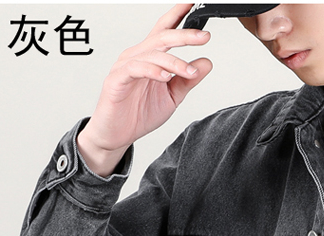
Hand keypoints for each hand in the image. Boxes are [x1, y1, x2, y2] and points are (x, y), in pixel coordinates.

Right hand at [77, 3, 212, 175]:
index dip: (178, 15)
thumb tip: (206, 62)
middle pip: (161, 37)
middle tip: (204, 36)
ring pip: (152, 54)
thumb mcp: (172, 97)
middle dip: (184, 35)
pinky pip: (135, 69)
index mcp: (150, 57)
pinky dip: (152, 71)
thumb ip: (187, 80)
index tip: (194, 5)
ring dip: (174, 61)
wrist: (117, 135)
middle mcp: (137, 56)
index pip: (165, 30)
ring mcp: (125, 66)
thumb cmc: (138, 113)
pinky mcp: (117, 80)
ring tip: (189, 71)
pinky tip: (165, 76)